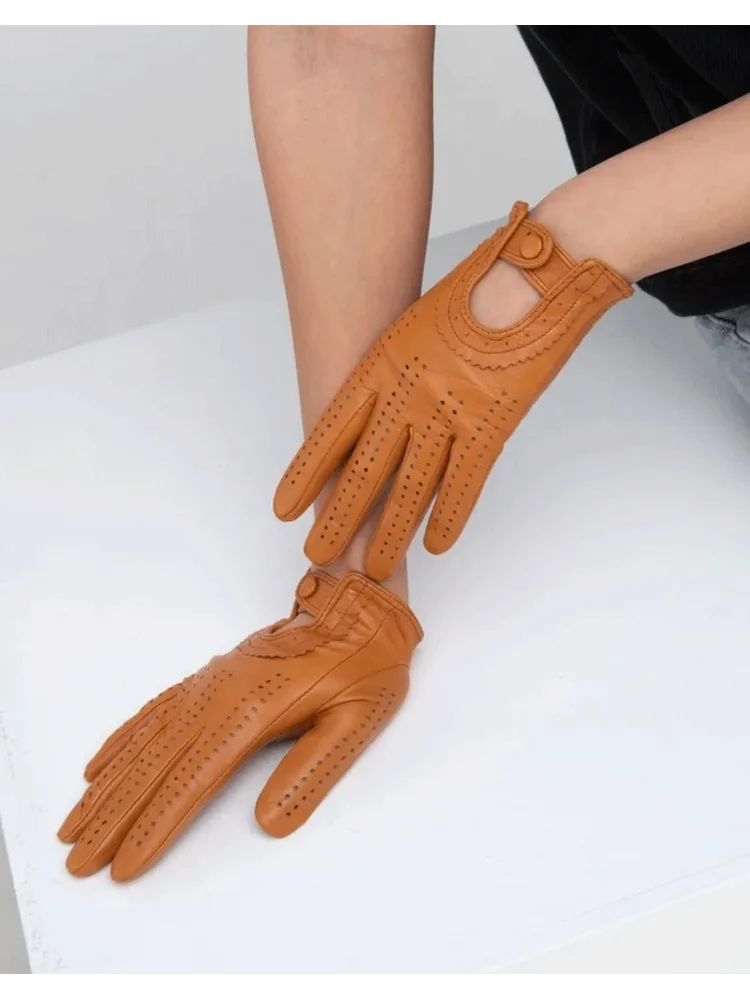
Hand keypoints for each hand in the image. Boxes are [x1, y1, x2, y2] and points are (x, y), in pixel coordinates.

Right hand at [58, 570, 421, 880]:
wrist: (359, 605)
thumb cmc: (366, 664)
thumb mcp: (358, 719)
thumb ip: (312, 770)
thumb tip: (270, 823)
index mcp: (255, 712)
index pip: (193, 781)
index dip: (155, 826)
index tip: (122, 864)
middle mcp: (220, 697)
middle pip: (155, 765)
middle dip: (114, 817)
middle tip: (77, 861)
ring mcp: (211, 684)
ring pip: (146, 740)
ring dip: (108, 785)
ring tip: (74, 824)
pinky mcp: (213, 678)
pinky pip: (156, 710)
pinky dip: (123, 740)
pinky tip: (100, 765)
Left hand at [274, 201, 630, 580]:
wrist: (536, 274)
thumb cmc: (476, 287)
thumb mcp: (418, 321)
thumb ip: (398, 366)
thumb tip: (385, 405)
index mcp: (383, 363)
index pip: (333, 430)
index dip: (308, 473)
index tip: (284, 507)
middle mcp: (408, 392)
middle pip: (364, 468)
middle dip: (339, 517)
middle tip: (316, 554)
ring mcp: (449, 410)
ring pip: (411, 487)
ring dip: (390, 533)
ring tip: (373, 568)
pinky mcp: (493, 424)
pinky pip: (465, 482)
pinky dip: (450, 515)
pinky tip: (437, 545)